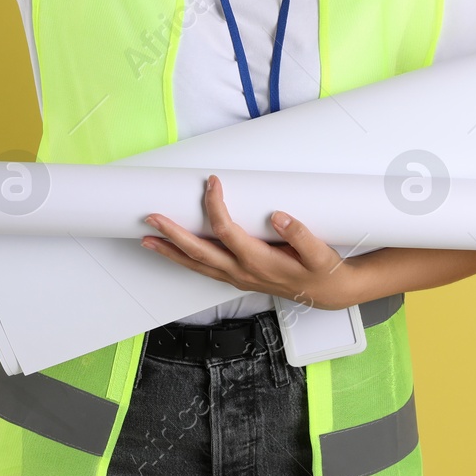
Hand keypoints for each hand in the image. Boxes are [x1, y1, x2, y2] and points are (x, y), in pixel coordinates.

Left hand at [140, 175, 365, 312]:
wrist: (327, 292)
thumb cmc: (321, 270)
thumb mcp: (319, 254)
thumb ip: (300, 235)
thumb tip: (278, 216)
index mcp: (259, 262)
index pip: (227, 231)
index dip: (215, 206)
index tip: (212, 183)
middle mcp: (242, 271)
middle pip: (199, 252)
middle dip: (173, 235)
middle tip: (152, 218)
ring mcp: (236, 276)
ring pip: (196, 265)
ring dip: (171, 252)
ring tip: (148, 239)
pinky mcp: (236, 277)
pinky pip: (203, 269)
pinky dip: (183, 260)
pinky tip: (173, 251)